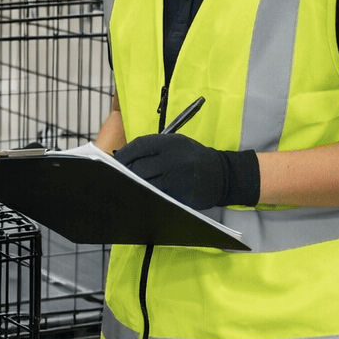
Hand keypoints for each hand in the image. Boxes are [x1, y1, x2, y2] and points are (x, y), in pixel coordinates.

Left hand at [113, 134, 259, 208]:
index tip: (115, 162)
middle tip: (118, 178)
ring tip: (128, 188)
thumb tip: (124, 157)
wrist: (223, 174)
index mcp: (170, 142)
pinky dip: (149, 196)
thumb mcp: (177, 144)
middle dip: (127, 174)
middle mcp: (174, 158)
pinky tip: (143, 196)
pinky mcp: (181, 194)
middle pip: (139, 167)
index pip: (139, 146)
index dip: (124, 155)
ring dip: (135, 187)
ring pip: (146, 184)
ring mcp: (178, 177)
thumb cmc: (193, 158)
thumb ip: (153, 148)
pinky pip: (158, 196)